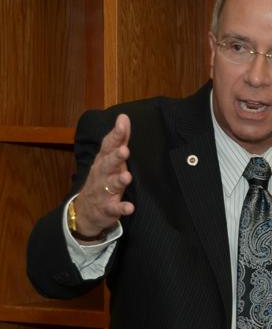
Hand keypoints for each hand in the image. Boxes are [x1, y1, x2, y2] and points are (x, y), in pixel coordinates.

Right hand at [72, 114, 134, 238]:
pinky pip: (115, 209)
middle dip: (115, 157)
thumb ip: (118, 140)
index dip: (115, 135)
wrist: (85, 211)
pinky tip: (130, 207)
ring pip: (110, 185)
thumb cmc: (102, 180)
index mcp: (103, 161)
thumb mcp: (109, 159)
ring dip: (118, 180)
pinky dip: (122, 208)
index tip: (123, 123)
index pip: (108, 146)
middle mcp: (101, 175)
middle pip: (107, 164)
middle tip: (125, 150)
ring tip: (127, 176)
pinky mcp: (108, 209)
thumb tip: (124, 117)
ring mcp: (103, 192)